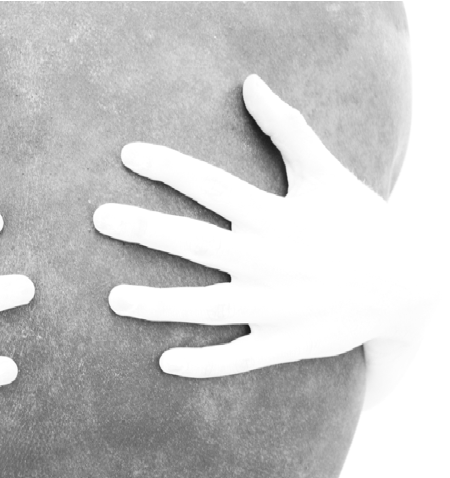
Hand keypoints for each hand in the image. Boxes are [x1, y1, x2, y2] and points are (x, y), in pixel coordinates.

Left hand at [94, 75, 434, 406]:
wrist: (408, 286)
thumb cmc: (359, 222)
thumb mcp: (326, 173)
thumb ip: (287, 130)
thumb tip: (250, 83)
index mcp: (276, 215)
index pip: (214, 187)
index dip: (171, 169)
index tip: (128, 155)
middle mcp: (271, 258)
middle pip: (198, 243)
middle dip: (147, 230)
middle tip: (100, 219)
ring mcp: (278, 304)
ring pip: (209, 306)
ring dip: (160, 304)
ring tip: (113, 300)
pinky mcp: (287, 341)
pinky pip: (241, 356)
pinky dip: (206, 362)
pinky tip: (165, 363)